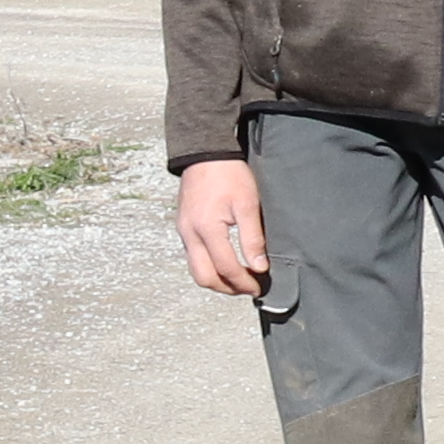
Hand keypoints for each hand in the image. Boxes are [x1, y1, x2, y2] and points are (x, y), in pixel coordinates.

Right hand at [173, 157, 266, 296]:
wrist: (205, 154)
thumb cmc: (228, 175)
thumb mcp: (247, 204)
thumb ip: (252, 238)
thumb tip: (259, 267)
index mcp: (206, 229)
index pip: (226, 268)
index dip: (243, 282)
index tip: (258, 287)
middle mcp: (190, 234)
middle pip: (204, 277)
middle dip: (227, 288)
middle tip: (248, 288)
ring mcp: (183, 232)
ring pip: (196, 270)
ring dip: (217, 280)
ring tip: (238, 279)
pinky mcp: (183, 228)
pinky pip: (193, 258)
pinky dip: (209, 267)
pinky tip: (225, 263)